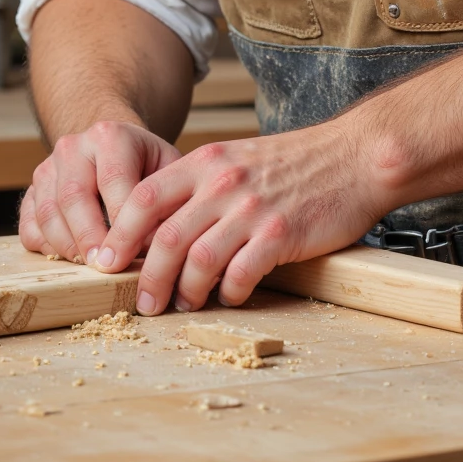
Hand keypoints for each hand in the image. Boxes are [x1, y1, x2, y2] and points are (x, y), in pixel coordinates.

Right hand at [19, 120, 181, 263]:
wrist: (114, 149)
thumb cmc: (146, 165)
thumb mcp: (167, 171)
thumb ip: (167, 201)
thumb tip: (159, 250)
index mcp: (110, 136)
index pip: (113, 179)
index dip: (122, 221)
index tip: (133, 254)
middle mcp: (73, 147)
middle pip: (74, 196)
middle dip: (90, 237)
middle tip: (105, 267)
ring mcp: (48, 168)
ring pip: (48, 213)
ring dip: (67, 247)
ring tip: (89, 267)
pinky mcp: (31, 191)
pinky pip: (30, 225)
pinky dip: (46, 247)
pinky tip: (69, 259)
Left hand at [91, 117, 382, 313]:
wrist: (355, 156)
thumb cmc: (296, 162)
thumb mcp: (237, 158)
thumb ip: (200, 185)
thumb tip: (159, 228)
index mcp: (207, 161)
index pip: (144, 197)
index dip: (119, 234)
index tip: (107, 263)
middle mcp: (223, 182)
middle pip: (164, 239)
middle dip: (146, 279)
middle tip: (142, 303)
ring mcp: (252, 208)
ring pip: (198, 261)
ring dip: (186, 293)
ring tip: (186, 305)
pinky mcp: (282, 233)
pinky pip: (242, 274)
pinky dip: (230, 293)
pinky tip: (232, 296)